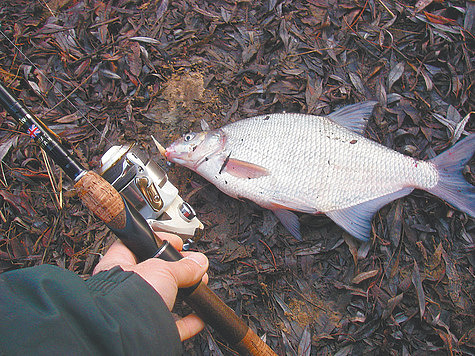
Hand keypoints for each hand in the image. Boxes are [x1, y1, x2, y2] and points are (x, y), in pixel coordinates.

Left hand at [93, 232, 208, 340]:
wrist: (128, 334)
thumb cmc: (128, 296)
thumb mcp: (162, 269)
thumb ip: (182, 266)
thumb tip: (198, 262)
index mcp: (117, 266)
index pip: (134, 246)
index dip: (156, 240)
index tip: (175, 242)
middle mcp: (123, 289)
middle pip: (154, 273)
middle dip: (176, 268)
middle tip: (192, 265)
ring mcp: (136, 310)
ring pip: (163, 298)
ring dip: (183, 292)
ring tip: (198, 284)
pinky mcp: (149, 331)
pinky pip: (172, 324)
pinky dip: (187, 321)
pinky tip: (198, 316)